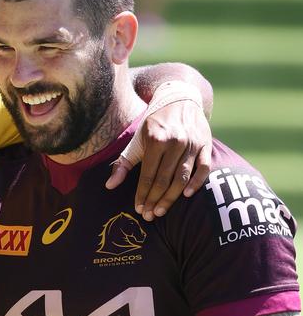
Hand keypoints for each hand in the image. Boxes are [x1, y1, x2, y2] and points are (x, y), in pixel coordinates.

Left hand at [106, 99, 211, 219]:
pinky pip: (204, 168)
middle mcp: (175, 141)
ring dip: (171, 198)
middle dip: (154, 200)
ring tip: (161, 211)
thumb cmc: (155, 124)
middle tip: (149, 215)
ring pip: (182, 177)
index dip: (142, 194)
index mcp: (156, 139)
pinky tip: (187, 195)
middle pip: (164, 179)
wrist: (180, 99)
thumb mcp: (137, 140)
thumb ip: (123, 163)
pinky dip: (197, 182)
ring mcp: (192, 143)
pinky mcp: (206, 144)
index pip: (148, 174)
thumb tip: (109, 186)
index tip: (139, 209)